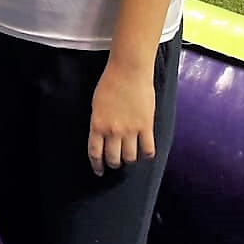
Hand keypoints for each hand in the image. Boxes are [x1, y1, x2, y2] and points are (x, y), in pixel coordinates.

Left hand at [87, 58, 155, 175]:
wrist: (128, 72)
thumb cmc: (110, 84)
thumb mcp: (96, 105)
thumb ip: (99, 122)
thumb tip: (101, 136)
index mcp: (97, 125)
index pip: (95, 153)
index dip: (97, 165)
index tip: (99, 171)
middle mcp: (113, 131)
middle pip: (113, 158)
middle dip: (114, 164)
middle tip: (115, 163)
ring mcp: (130, 130)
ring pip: (130, 157)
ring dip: (130, 160)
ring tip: (130, 156)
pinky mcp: (146, 126)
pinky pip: (148, 149)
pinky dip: (147, 154)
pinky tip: (145, 152)